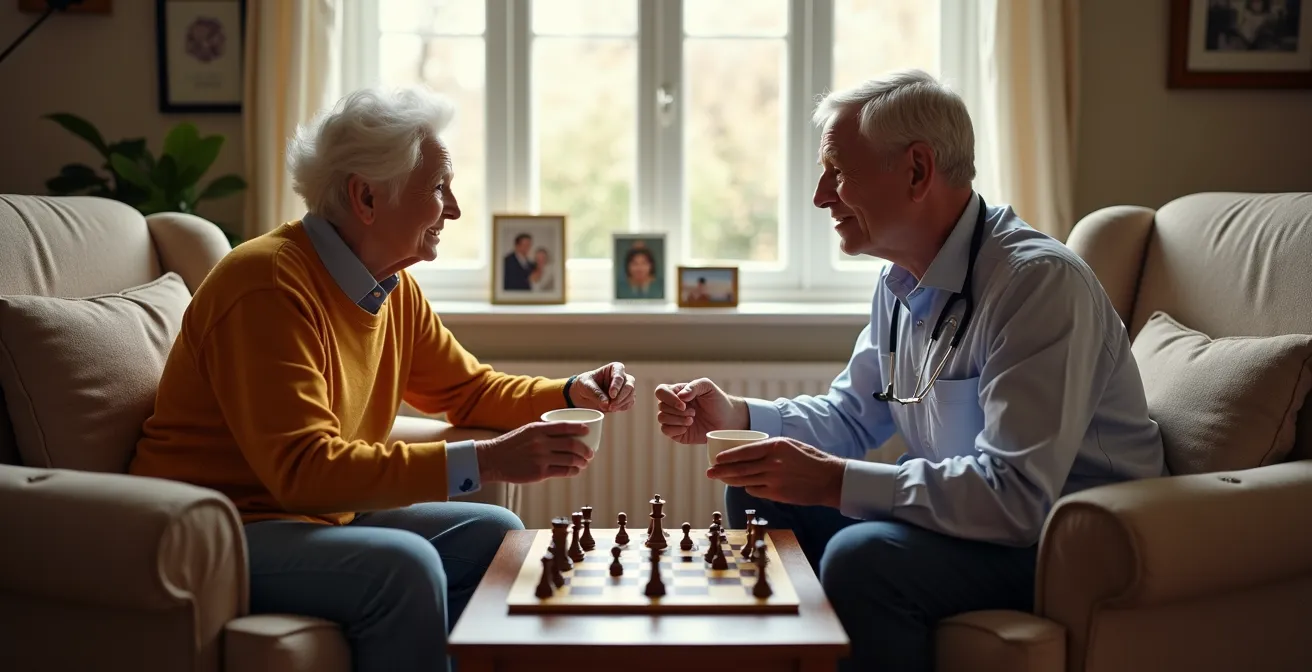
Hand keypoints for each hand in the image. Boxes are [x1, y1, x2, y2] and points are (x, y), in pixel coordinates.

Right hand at [475, 421, 594, 483]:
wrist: (493, 460)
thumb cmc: (512, 444)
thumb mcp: (526, 431)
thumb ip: (544, 431)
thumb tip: (566, 433)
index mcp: (538, 429)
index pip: (564, 426)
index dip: (579, 428)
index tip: (587, 431)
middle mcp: (540, 442)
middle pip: (572, 444)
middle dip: (585, 450)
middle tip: (590, 453)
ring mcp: (541, 458)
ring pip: (570, 459)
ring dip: (581, 462)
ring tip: (584, 463)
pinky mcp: (540, 472)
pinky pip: (563, 471)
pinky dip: (573, 471)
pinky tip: (575, 471)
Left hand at [569, 362, 635, 411]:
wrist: (583, 395)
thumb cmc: (584, 385)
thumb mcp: (585, 385)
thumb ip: (595, 392)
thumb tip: (606, 403)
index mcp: (613, 368)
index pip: (619, 374)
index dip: (617, 385)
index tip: (611, 395)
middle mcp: (622, 377)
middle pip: (629, 385)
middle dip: (621, 396)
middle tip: (610, 405)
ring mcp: (625, 388)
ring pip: (631, 394)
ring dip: (622, 403)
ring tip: (609, 408)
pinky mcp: (625, 398)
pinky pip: (630, 403)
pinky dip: (623, 407)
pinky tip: (614, 409)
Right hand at [654, 378, 748, 443]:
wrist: (727, 419)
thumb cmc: (717, 401)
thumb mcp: (708, 387)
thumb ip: (694, 386)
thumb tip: (680, 396)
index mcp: (677, 392)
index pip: (661, 391)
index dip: (669, 398)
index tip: (684, 404)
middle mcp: (672, 405)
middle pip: (661, 406)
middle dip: (678, 411)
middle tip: (694, 413)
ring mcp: (673, 419)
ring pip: (661, 418)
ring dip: (677, 420)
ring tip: (692, 420)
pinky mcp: (676, 433)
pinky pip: (665, 431)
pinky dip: (675, 429)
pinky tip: (687, 428)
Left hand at [707, 437, 845, 507]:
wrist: (829, 479)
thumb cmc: (810, 459)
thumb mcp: (790, 445)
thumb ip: (770, 448)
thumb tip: (749, 450)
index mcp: (775, 446)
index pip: (744, 451)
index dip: (727, 456)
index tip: (716, 459)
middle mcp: (772, 463)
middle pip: (740, 468)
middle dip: (721, 471)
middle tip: (709, 473)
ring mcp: (774, 480)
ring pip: (744, 481)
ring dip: (730, 481)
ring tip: (720, 480)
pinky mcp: (777, 494)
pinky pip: (755, 491)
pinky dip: (748, 488)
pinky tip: (744, 486)